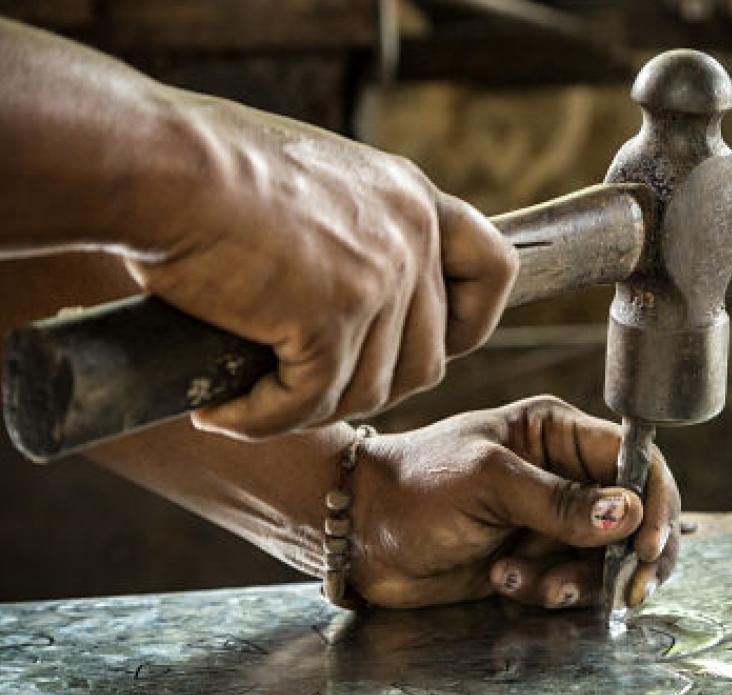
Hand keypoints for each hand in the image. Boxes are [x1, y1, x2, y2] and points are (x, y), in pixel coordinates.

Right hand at [124, 92, 516, 438]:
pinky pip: (310, 401)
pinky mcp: (332, 317)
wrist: (162, 163)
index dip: (470, 325)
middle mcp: (411, 237)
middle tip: (305, 390)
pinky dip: (264, 420)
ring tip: (252, 402)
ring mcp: (379, 278)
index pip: (494, 271)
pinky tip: (222, 413)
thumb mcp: (320, 182)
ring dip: (309, 409)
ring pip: (371, 390)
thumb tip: (353, 300)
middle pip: (427, 359)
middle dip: (368, 387)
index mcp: (413, 200)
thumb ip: (358, 233)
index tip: (422, 346)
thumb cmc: (212, 168)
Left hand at [348, 396, 680, 609]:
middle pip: (634, 517)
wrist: (360, 536)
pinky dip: (551, 593)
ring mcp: (553, 522)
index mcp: (558, 434)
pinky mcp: (538, 561)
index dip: (654, 503)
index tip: (649, 547)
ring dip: (578, 581)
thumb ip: (560, 502)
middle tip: (622, 590)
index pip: (634, 461)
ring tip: (527, 583)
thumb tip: (629, 514)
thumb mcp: (488, 483)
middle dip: (628, 556)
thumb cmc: (416, 487)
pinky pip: (574, 585)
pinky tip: (507, 582)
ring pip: (606, 559)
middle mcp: (565, 475)